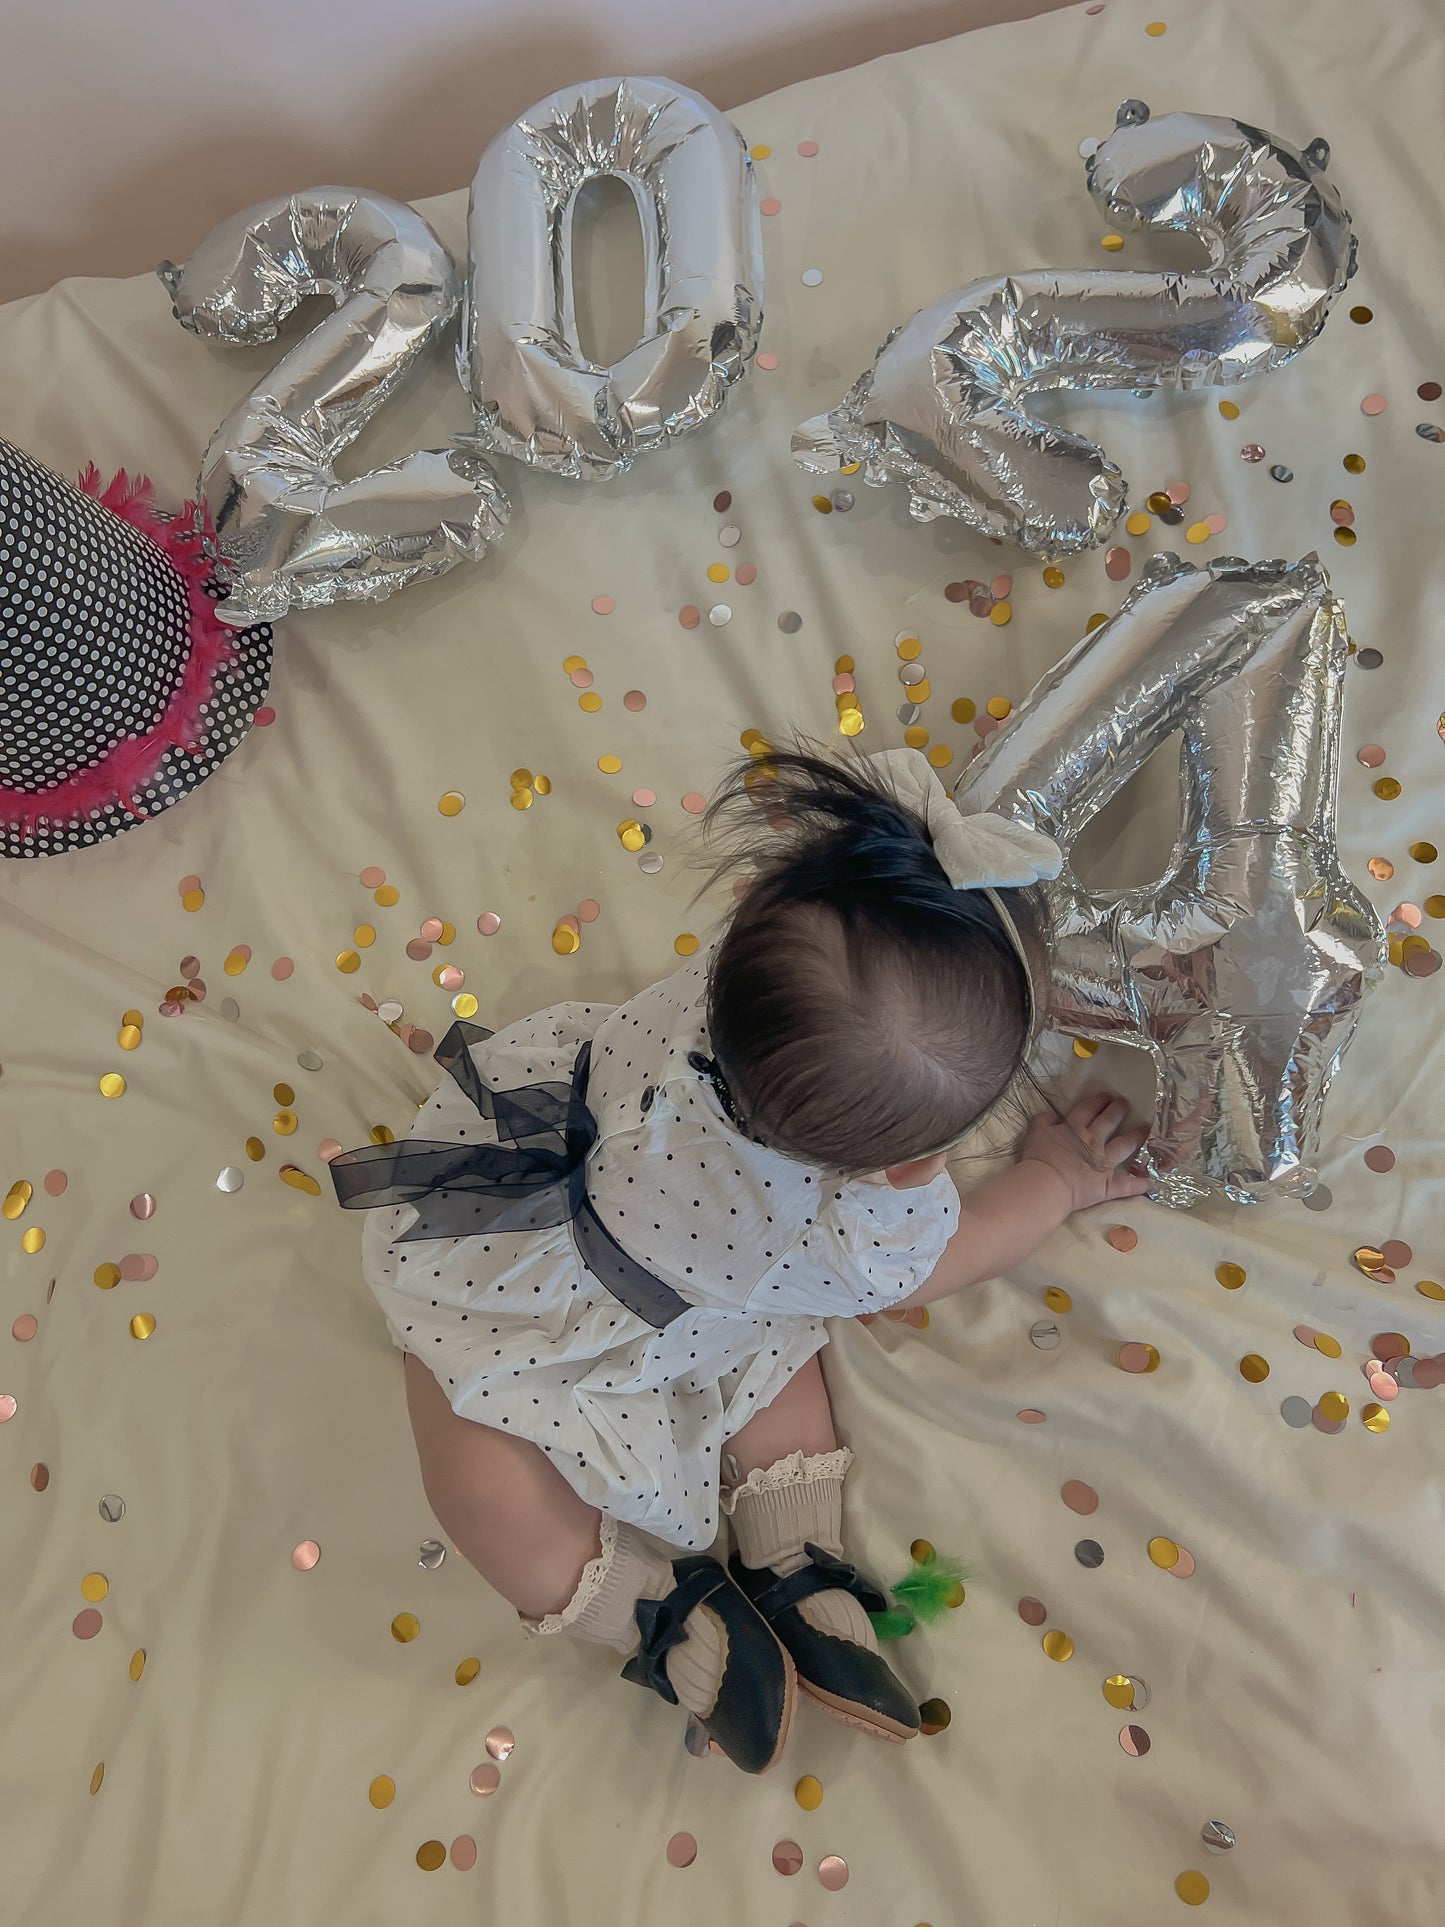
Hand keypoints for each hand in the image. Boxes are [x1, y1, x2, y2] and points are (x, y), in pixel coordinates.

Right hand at [1019, 1092, 1151, 1214]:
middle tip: (1125, 1103)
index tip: (1107, 1095)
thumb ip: (1044, 1121)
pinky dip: (1139, 1184)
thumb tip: (1052, 1115)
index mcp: (1074, 1129)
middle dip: (1118, 1111)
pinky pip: (1127, 1185)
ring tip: (1145, 1129)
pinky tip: (1149, 1181)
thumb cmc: (1038, 1158)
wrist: (1047, 1183)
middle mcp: (1093, 1142)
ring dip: (1136, 1137)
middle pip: (1108, 1122)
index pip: (1088, 1110)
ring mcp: (1103, 1163)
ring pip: (1124, 1146)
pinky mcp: (1108, 1185)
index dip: (1098, 1101)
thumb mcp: (1035, 1132)